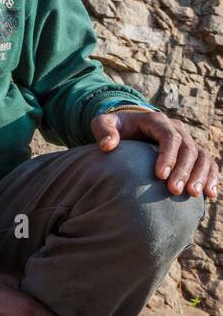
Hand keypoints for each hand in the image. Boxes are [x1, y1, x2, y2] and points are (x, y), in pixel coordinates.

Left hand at [91, 109, 218, 199]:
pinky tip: (210, 195)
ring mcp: (186, 140)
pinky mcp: (191, 153)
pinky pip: (208, 163)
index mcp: (156, 121)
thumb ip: (104, 130)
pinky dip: (212, 177)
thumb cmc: (115, 127)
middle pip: (188, 148)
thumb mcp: (104, 123)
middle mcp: (176, 129)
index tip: (159, 175)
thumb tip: (107, 145)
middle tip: (174, 191)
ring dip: (200, 175)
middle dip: (184, 170)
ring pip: (202, 156)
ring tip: (193, 194)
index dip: (168, 155)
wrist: (128, 126)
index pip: (169, 137)